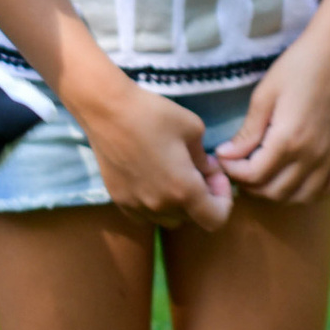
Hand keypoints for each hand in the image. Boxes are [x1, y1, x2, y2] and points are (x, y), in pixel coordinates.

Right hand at [82, 77, 233, 228]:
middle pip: (192, 219)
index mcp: (184, 190)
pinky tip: (152, 180)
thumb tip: (206, 170)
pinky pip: (145, 214)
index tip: (216, 176)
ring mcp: (136, 205)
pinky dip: (156, 204)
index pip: (215, 219)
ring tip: (174, 176)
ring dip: (178, 204)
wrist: (106, 110)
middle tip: (198, 170)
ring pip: (168, 219)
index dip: (224, 201)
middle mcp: (160, 206)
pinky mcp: (119, 200)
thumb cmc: (153, 114)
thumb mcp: (193, 128)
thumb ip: (205, 157)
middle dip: (202, 198)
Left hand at [213, 31, 329, 203]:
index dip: (233, 172)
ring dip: (277, 192)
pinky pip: (328, 189)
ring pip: (300, 197)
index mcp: (289, 140)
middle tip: (239, 168)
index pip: (254, 176)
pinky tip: (294, 178)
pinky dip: (308, 191)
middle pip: (274, 192)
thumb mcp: (264, 96)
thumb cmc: (296, 68)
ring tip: (263, 175)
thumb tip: (226, 156)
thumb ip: (248, 132)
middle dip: (250, 185)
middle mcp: (313, 156)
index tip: (224, 159)